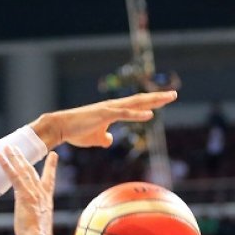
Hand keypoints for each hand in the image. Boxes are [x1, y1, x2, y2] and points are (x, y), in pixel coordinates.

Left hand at [0, 147, 57, 234]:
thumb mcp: (39, 226)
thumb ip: (36, 219)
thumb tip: (35, 226)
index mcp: (47, 200)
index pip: (49, 179)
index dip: (50, 167)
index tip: (53, 156)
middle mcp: (41, 194)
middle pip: (32, 171)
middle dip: (24, 158)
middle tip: (18, 147)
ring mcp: (33, 193)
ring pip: (23, 170)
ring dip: (14, 157)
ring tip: (8, 146)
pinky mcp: (24, 195)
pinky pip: (14, 176)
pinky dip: (7, 165)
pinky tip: (0, 157)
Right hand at [30, 91, 177, 149]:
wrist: (61, 128)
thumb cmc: (76, 132)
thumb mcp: (95, 138)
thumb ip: (105, 138)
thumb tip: (111, 140)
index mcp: (112, 111)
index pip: (135, 105)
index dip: (150, 102)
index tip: (164, 100)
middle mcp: (113, 107)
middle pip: (139, 100)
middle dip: (157, 98)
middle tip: (174, 94)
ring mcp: (109, 109)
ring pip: (135, 103)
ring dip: (152, 101)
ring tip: (168, 98)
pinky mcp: (104, 114)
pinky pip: (124, 114)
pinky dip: (137, 114)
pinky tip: (150, 114)